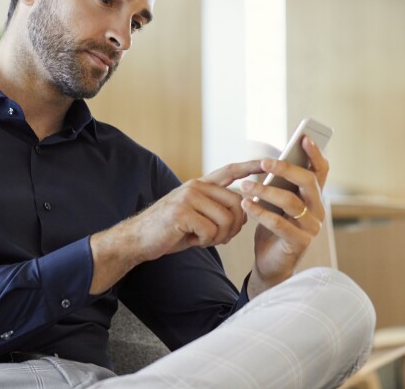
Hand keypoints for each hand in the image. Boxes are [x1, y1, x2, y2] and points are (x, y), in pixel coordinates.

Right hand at [89, 160, 261, 293]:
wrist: (138, 238)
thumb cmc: (170, 230)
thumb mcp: (195, 214)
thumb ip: (217, 209)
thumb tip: (244, 212)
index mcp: (200, 185)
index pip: (230, 171)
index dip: (249, 166)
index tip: (267, 162)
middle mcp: (196, 186)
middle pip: (237, 204)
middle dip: (234, 227)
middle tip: (217, 237)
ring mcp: (188, 197)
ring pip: (227, 220)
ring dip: (219, 237)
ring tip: (201, 239)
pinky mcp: (182, 213)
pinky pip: (211, 231)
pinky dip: (205, 242)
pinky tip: (191, 240)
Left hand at [240, 136, 328, 297]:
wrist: (270, 263)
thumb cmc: (273, 227)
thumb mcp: (277, 202)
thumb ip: (281, 185)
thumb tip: (271, 161)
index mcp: (314, 197)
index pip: (321, 171)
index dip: (315, 153)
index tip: (304, 138)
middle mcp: (318, 210)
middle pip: (308, 182)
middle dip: (285, 169)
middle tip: (264, 162)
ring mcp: (311, 227)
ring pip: (290, 202)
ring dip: (265, 191)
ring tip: (245, 186)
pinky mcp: (299, 243)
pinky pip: (279, 223)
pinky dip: (260, 212)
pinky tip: (246, 205)